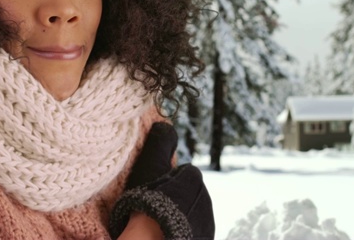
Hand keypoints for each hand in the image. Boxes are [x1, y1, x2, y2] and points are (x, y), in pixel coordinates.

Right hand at [110, 122, 214, 238]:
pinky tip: (164, 232)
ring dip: (177, 216)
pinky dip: (180, 231)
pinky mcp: (203, 239)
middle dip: (174, 198)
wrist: (153, 239)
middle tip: (152, 205)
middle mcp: (205, 200)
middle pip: (186, 194)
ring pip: (189, 214)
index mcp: (195, 179)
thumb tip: (165, 125)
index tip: (152, 189)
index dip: (165, 180)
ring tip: (158, 221)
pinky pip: (191, 231)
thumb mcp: (150, 165)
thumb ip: (160, 144)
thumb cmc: (148, 200)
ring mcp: (206, 224)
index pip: (181, 174)